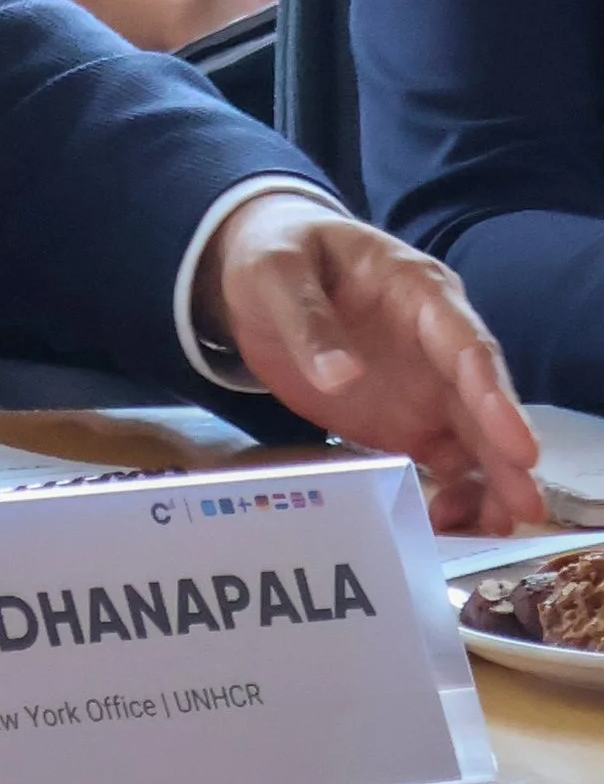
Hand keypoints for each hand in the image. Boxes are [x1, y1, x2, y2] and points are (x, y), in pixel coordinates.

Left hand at [195, 192, 540, 533]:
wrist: (256, 272)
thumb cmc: (277, 254)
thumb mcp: (276, 271)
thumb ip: (306, 318)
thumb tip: (342, 376)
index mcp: (417, 290)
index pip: (466, 347)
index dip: (495, 399)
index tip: (519, 448)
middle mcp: (435, 342)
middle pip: (481, 400)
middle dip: (506, 454)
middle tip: (526, 507)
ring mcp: (425, 385)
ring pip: (473, 437)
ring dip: (489, 482)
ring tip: (497, 528)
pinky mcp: (408, 420)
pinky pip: (444, 461)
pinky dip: (454, 493)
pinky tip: (447, 525)